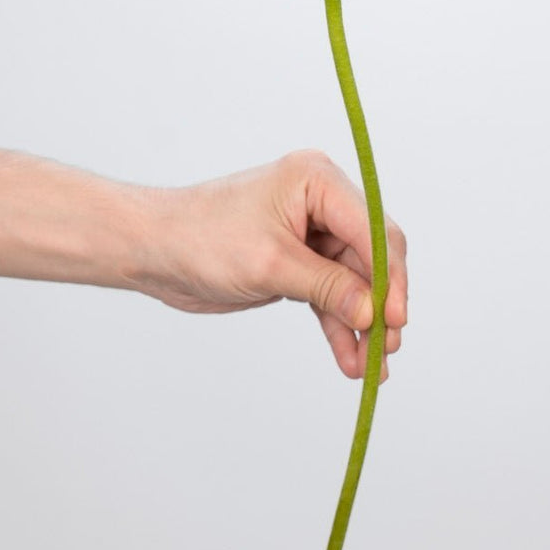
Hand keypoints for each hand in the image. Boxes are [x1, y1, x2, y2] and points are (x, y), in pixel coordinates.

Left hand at [127, 149, 407, 381]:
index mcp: (317, 181)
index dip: (390, 276)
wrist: (154, 251)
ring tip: (370, 367)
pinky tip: (349, 359)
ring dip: (361, 324)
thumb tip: (374, 313)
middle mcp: (321, 202)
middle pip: (371, 257)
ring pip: (354, 284)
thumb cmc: (201, 238)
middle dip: (380, 304)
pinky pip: (331, 296)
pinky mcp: (298, 262)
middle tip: (388, 348)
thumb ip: (327, 287)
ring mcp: (312, 233)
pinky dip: (339, 326)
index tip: (396, 319)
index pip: (373, 228)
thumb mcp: (270, 264)